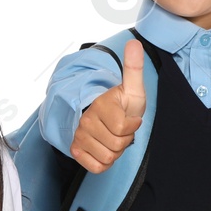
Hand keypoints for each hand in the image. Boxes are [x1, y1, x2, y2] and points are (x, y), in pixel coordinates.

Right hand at [70, 39, 145, 173]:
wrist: (102, 115)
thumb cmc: (121, 103)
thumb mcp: (132, 87)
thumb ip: (133, 67)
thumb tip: (134, 42)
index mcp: (100, 105)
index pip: (124, 127)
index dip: (133, 125)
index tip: (131, 117)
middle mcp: (85, 121)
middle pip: (117, 146)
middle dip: (125, 139)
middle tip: (122, 128)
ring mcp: (79, 137)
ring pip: (108, 157)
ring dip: (116, 151)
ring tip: (113, 136)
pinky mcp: (76, 151)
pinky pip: (97, 167)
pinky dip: (104, 162)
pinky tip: (105, 148)